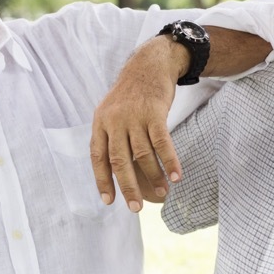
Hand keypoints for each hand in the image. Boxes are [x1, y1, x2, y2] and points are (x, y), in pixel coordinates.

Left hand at [90, 36, 186, 211]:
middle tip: (136, 208)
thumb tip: (114, 170)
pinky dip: (169, 161)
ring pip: (143, 155)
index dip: (103, 181)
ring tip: (163, 193)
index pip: (97, 157)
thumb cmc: (131, 94)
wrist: (149, 64)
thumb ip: (110, 137)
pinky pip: (162, 143)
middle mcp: (114, 120)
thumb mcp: (111, 111)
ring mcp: (134, 116)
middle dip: (128, 187)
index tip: (109, 201)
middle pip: (119, 161)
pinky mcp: (154, 112)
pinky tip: (176, 177)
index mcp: (100, 123)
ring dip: (154, 177)